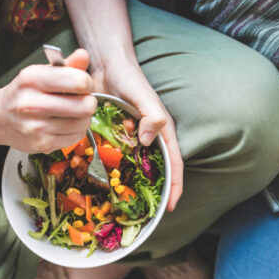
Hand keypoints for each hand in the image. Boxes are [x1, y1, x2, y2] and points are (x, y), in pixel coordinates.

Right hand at [0, 49, 96, 153]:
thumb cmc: (26, 92)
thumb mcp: (42, 73)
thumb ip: (67, 65)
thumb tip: (83, 54)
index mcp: (32, 79)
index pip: (80, 82)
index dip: (87, 83)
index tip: (82, 84)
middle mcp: (31, 104)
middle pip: (86, 106)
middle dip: (88, 102)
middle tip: (80, 100)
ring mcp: (36, 127)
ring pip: (84, 123)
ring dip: (83, 117)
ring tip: (72, 112)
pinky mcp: (42, 144)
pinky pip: (77, 137)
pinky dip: (76, 130)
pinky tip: (64, 124)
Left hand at [91, 63, 183, 211]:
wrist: (106, 64)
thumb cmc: (130, 78)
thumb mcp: (143, 95)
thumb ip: (152, 115)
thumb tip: (149, 140)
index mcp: (162, 131)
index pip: (174, 164)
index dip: (175, 187)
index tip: (171, 207)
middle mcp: (150, 139)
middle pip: (157, 170)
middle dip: (155, 192)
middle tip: (146, 214)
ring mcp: (132, 139)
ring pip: (136, 167)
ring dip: (133, 184)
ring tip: (125, 205)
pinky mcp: (115, 137)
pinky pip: (117, 158)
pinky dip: (114, 171)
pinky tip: (103, 183)